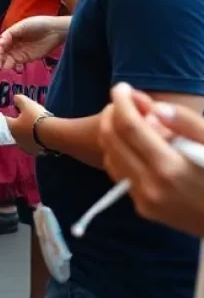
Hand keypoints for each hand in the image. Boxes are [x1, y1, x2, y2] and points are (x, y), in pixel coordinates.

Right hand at [0, 15, 68, 69]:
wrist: (54, 31)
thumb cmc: (38, 24)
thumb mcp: (23, 25)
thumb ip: (11, 32)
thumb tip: (1, 40)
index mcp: (11, 34)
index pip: (2, 41)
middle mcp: (14, 43)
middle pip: (3, 51)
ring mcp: (20, 51)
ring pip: (8, 58)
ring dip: (2, 62)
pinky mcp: (27, 58)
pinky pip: (16, 62)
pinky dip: (10, 65)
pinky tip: (7, 66)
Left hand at [10, 94, 48, 155]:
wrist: (52, 135)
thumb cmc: (36, 118)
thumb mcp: (27, 104)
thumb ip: (19, 100)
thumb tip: (15, 99)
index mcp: (11, 128)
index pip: (4, 121)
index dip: (8, 115)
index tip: (11, 112)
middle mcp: (16, 140)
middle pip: (15, 130)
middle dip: (19, 125)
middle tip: (26, 118)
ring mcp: (27, 147)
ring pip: (25, 138)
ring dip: (28, 133)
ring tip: (36, 127)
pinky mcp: (38, 153)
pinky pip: (35, 144)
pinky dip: (37, 140)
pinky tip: (43, 135)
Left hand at [100, 83, 203, 236]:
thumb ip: (187, 123)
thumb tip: (157, 108)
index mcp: (170, 168)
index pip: (128, 126)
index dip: (121, 101)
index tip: (123, 87)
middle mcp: (151, 186)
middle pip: (111, 139)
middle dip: (112, 112)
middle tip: (124, 101)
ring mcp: (145, 201)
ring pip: (109, 156)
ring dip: (112, 132)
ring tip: (130, 119)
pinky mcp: (145, 210)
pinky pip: (119, 174)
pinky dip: (119, 153)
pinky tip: (134, 144)